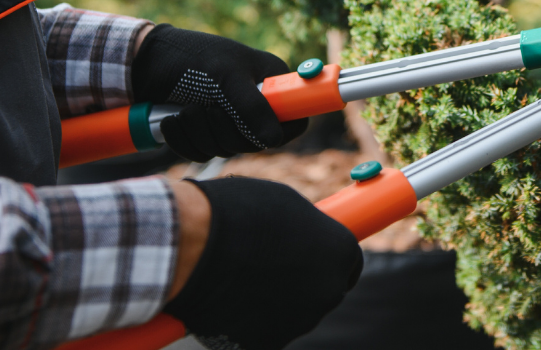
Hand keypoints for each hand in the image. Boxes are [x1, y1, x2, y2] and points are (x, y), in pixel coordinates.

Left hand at [131, 25, 306, 161]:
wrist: (142, 61)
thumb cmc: (188, 57)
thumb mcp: (224, 77)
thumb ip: (251, 107)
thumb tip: (274, 139)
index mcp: (269, 82)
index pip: (294, 120)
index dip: (278, 131)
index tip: (254, 131)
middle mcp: (254, 102)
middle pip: (256, 142)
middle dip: (223, 132)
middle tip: (203, 109)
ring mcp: (229, 118)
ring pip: (227, 150)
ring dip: (199, 135)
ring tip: (182, 111)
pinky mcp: (204, 130)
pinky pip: (203, 153)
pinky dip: (184, 142)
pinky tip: (171, 122)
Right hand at [164, 177, 362, 349]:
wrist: (192, 245)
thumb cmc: (237, 212)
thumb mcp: (284, 204)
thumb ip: (306, 228)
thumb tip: (307, 237)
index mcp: (340, 252)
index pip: (348, 264)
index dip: (326, 259)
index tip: (312, 257)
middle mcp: (328, 292)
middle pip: (322, 292)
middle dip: (302, 283)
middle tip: (269, 266)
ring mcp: (298, 323)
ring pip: (291, 314)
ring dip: (274, 302)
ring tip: (239, 277)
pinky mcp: (266, 344)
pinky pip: (261, 332)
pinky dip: (247, 322)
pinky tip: (225, 299)